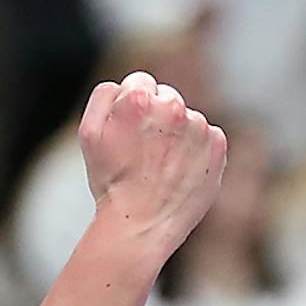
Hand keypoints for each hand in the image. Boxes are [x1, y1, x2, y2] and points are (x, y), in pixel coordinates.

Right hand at [79, 71, 227, 256]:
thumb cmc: (111, 180)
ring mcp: (199, 126)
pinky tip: (178, 171)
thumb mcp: (88, 133)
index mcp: (139, 99)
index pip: (139, 81)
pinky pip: (206, 137)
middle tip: (142, 150)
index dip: (129, 106)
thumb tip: (126, 85)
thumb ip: (104, 96)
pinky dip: (195, 150)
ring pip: (186, 119)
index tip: (127, 129)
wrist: (141, 223)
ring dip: (175, 134)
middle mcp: (173, 106)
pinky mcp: (217, 146)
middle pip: (166, 96)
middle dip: (155, 116)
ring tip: (160, 166)